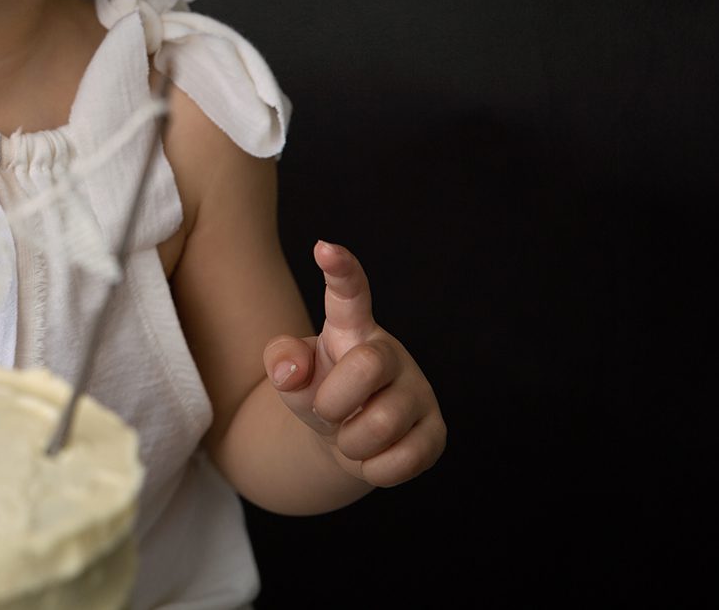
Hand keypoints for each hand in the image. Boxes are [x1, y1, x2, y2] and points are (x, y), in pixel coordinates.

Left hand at [261, 240, 445, 487]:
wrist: (345, 441)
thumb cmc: (321, 393)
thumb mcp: (293, 376)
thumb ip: (283, 362)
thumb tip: (289, 371)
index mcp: (352, 329)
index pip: (349, 293)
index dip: (341, 271)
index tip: (323, 248)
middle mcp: (391, 354)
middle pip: (366, 367)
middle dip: (334, 400)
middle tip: (328, 412)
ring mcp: (419, 392)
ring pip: (381, 424)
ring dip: (351, 442)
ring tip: (350, 435)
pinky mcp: (435, 433)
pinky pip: (401, 460)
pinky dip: (373, 469)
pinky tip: (374, 455)